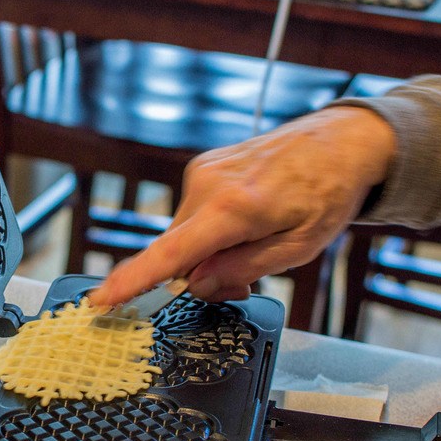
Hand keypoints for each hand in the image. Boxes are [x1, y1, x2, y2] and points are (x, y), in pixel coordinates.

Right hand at [87, 106, 395, 304]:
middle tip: (246, 276)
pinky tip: (246, 216)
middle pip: (179, 251)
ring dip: (209, 247)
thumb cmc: (327, 193)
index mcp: (233, 209)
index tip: (101, 299)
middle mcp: (207, 185)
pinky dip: (210, 226)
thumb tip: (197, 285)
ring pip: (185, 233)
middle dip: (202, 272)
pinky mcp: (202, 165)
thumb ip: (244, 269)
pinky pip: (193, 212)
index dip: (133, 281)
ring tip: (255, 235)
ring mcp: (201, 171)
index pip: (170, 254)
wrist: (339, 141)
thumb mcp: (298, 248)